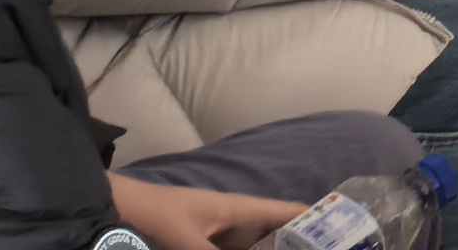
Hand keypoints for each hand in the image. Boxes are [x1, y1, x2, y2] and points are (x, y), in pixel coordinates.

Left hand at [110, 175, 311, 249]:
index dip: (323, 226)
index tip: (351, 241)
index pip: (293, 214)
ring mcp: (219, 243)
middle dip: (297, 248)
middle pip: (279, 242)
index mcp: (241, 210)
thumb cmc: (153, 220)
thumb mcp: (189, 246)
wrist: (107, 218)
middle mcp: (237, 226)